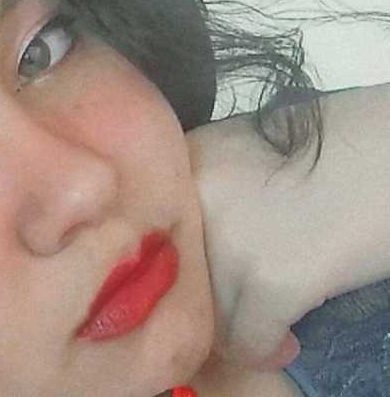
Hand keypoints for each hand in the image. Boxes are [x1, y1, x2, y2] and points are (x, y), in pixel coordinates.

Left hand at [186, 88, 389, 367]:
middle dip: (208, 300)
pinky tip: (285, 343)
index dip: (184, 266)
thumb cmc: (334, 143)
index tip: (207, 282)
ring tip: (270, 327)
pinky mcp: (270, 279)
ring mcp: (228, 239)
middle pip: (180, 276)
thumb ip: (207, 192)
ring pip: (207, 313)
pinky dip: (264, 350)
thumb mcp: (246, 150)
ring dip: (236, 329)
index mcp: (186, 160)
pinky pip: (246, 339)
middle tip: (241, 308)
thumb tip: (193, 248)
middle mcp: (193, 197)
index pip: (159, 237)